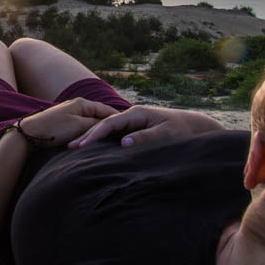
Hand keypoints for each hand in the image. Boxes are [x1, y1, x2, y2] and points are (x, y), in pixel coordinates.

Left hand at [16, 98, 119, 146]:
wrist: (29, 133)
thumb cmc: (55, 129)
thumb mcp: (80, 127)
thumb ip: (96, 124)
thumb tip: (109, 125)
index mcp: (83, 103)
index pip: (107, 111)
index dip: (119, 120)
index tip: (130, 131)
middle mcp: (77, 105)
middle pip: (99, 116)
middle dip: (110, 126)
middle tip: (123, 137)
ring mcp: (70, 113)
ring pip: (90, 122)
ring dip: (98, 131)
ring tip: (110, 141)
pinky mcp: (64, 122)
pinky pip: (82, 127)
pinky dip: (88, 133)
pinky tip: (92, 141)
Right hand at [67, 105, 224, 148]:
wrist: (194, 126)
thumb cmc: (182, 131)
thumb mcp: (166, 135)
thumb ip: (146, 138)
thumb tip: (124, 143)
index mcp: (137, 114)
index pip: (110, 123)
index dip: (95, 134)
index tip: (82, 146)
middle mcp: (132, 116)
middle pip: (104, 125)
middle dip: (87, 135)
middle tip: (70, 147)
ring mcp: (132, 122)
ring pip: (108, 130)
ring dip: (92, 138)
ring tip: (75, 149)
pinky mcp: (134, 129)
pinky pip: (114, 135)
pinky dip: (102, 141)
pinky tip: (93, 150)